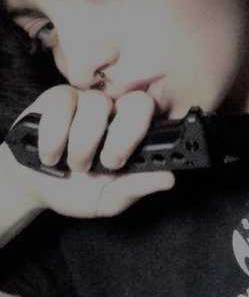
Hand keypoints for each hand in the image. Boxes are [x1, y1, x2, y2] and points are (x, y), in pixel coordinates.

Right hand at [1, 84, 174, 217]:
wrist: (32, 186)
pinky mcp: (58, 98)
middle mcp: (116, 112)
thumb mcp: (107, 199)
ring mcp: (88, 101)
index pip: (154, 117)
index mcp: (132, 134)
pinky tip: (49, 154)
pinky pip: (62, 105)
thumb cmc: (74, 190)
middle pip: (137, 102)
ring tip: (72, 165)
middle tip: (106, 164)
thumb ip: (135, 188)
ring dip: (82, 144)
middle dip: (122, 137)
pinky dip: (53, 136)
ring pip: (97, 104)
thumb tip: (168, 179)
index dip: (142, 133)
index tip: (121, 162)